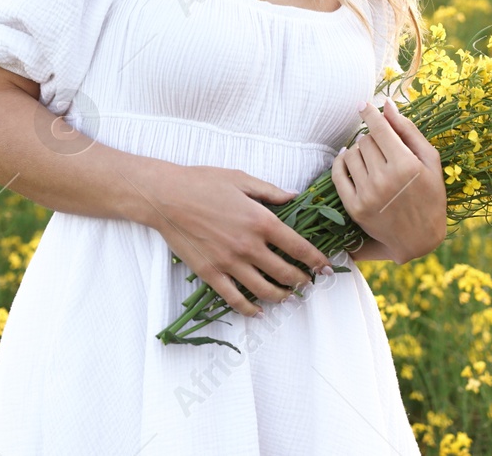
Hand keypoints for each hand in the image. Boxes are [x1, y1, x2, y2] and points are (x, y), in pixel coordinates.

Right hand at [136, 163, 334, 318]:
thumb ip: (271, 191)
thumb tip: (295, 196)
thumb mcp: (241, 179)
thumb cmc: (203, 182)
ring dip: (281, 296)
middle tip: (307, 283)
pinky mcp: (210, 274)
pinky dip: (249, 309)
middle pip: (285, 273)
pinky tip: (258, 311)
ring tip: (288, 296)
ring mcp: (229, 263)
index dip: (316, 261)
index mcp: (261, 221)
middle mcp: (249, 246)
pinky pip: (234, 299)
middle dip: (301, 281)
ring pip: (264, 290)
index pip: (298, 247)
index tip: (325, 268)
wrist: (166, 196)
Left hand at [332, 97, 446, 263]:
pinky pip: (338, 173)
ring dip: (360, 150)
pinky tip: (350, 158)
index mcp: (406, 165)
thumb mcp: (430, 161)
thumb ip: (409, 131)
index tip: (364, 104)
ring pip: (352, 153)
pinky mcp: (354, 207)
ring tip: (373, 157)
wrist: (421, 239)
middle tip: (383, 146)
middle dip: (373, 137)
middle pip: (366, 140)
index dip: (370, 112)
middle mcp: (384, 179)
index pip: (379, 128)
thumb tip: (388, 106)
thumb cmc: (431, 196)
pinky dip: (341, 161)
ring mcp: (367, 194)